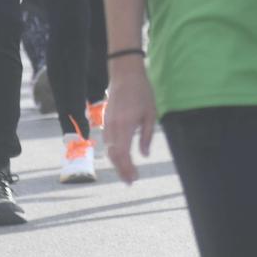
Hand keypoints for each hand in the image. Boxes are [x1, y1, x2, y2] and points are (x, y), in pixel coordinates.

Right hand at [104, 60, 158, 183]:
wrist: (125, 74)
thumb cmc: (142, 92)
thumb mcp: (150, 114)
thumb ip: (146, 136)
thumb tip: (144, 155)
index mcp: (125, 127)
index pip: (123, 155)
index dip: (127, 169)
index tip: (134, 178)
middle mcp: (113, 128)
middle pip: (114, 156)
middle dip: (121, 171)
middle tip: (130, 182)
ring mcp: (107, 124)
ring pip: (109, 150)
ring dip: (117, 163)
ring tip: (127, 173)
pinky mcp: (106, 120)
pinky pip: (108, 141)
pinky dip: (114, 152)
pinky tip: (121, 157)